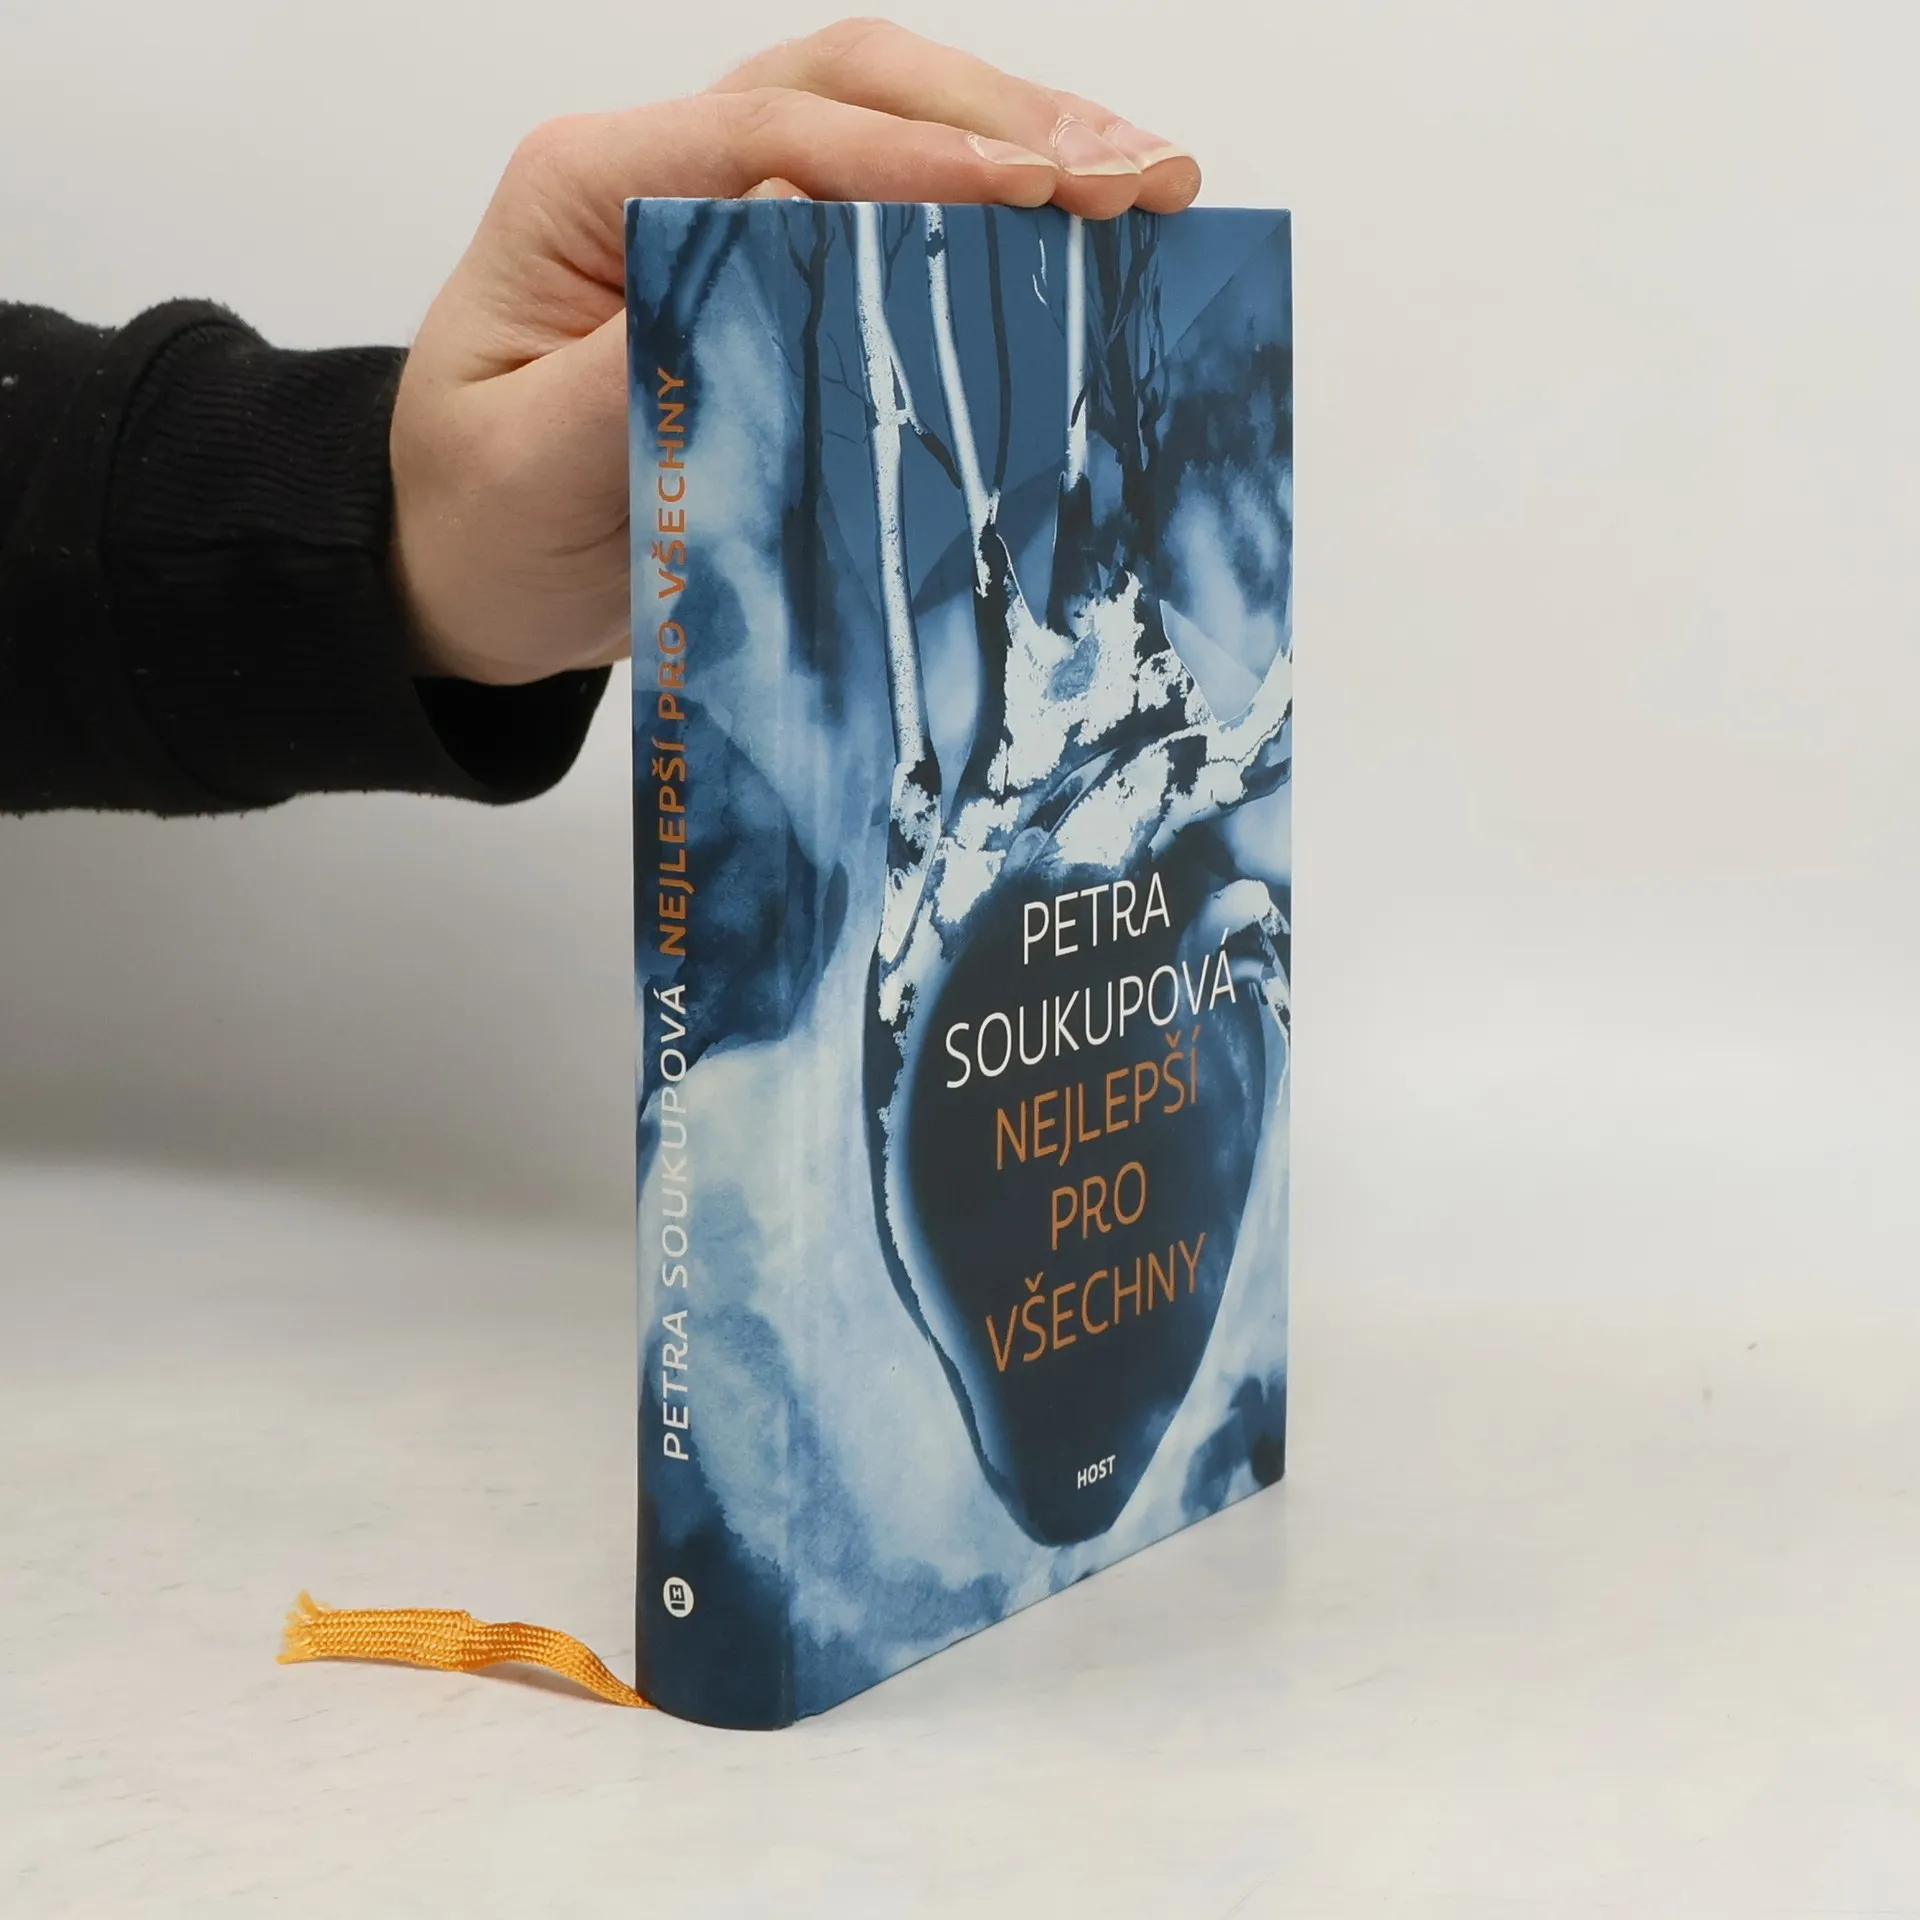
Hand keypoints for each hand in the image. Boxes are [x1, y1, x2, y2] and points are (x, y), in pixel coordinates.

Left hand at [388, 17, 1202, 684]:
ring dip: (1025, 138)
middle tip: (1134, 175)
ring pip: (887, 119)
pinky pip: (891, 202)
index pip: (775, 138)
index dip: (914, 162)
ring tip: (1149, 179)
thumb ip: (653, 344)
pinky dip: (994, 208)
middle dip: (1006, 120)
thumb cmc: (482, 522)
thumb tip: (792, 226)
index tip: (1034, 193)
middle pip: (852, 88)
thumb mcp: (536, 459)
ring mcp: (720, 204)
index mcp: (586, 189)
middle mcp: (659, 169)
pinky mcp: (769, 262)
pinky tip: (1080, 230)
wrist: (465, 568)